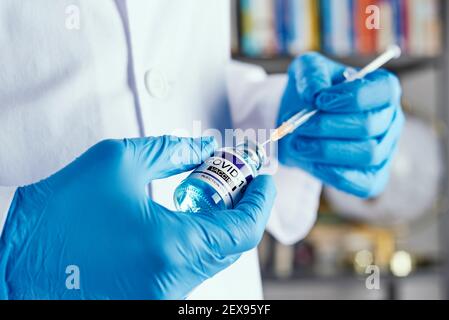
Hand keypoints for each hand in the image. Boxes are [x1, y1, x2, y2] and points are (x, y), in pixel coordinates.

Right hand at [0, 136, 275, 298]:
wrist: (15, 262)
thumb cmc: (59, 215)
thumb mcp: (118, 162)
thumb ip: (173, 151)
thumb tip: (206, 148)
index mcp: (171, 248)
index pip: (243, 229)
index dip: (260, 200)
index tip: (265, 178)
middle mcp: (173, 282)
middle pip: (231, 245)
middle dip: (241, 206)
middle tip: (236, 177)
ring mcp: (162, 297)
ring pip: (212, 257)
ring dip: (219, 222)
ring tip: (208, 191)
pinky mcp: (150, 299)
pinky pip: (190, 269)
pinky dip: (198, 240)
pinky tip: (184, 216)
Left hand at [277, 53, 403, 197]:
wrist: (298, 126)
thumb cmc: (309, 95)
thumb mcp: (305, 72)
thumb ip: (311, 74)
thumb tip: (315, 94)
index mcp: (381, 89)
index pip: (384, 90)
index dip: (353, 96)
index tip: (320, 101)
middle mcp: (389, 120)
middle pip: (370, 125)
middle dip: (328, 126)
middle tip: (299, 126)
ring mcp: (384, 151)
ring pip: (367, 154)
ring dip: (326, 150)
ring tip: (298, 143)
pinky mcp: (372, 178)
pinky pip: (362, 183)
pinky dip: (334, 174)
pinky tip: (310, 162)